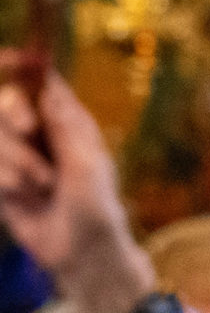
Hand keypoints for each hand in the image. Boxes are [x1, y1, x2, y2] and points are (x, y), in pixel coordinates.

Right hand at [0, 71, 150, 312]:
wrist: (81, 254)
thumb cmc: (97, 209)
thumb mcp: (86, 166)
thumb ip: (65, 127)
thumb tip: (50, 89)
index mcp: (70, 123)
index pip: (40, 82)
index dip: (20, 66)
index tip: (6, 58)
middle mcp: (42, 134)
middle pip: (7, 103)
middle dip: (13, 117)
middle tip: (29, 132)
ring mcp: (19, 156)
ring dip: (15, 161)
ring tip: (41, 186)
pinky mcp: (3, 179)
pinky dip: (4, 180)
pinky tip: (24, 197)